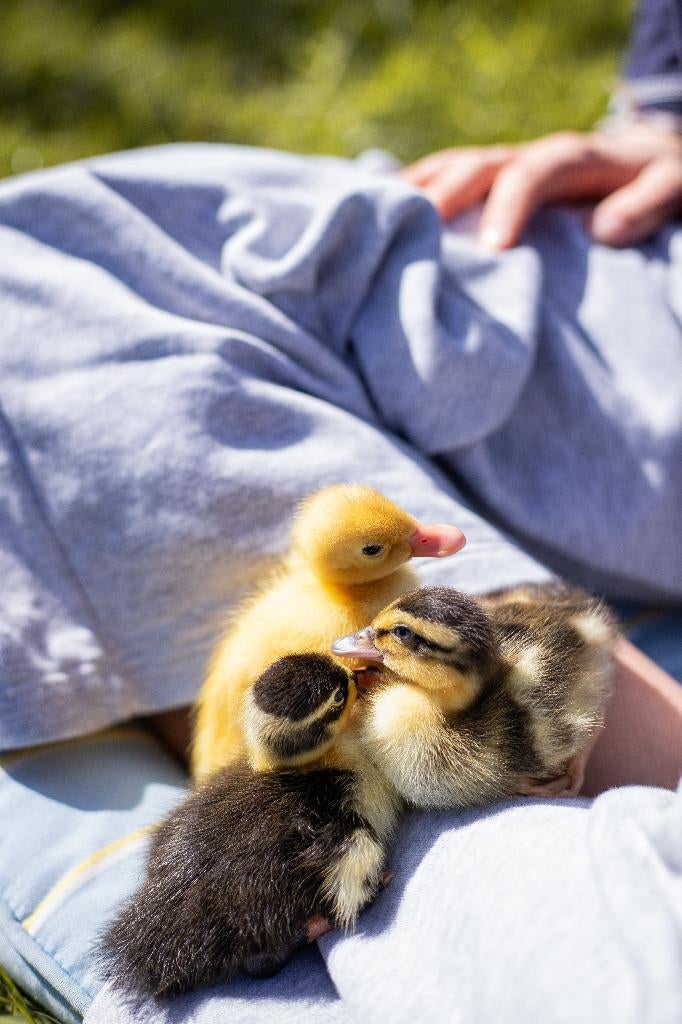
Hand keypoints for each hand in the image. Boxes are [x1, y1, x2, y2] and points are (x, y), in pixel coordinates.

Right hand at [402, 125, 681, 248]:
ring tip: (378, 228)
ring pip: (447, 169)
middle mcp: (525, 156)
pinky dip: (408, 197)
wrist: (639, 161)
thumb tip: (606, 230)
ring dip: (413, 196)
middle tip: (415, 240)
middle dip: (444, 199)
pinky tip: (378, 221)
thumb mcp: (671, 186)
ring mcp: (498, 166)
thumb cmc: (657, 181)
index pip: (532, 174)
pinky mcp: (481, 181)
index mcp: (570, 158)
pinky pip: (438, 180)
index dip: (509, 207)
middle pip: (476, 166)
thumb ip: (647, 204)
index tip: (491, 250)